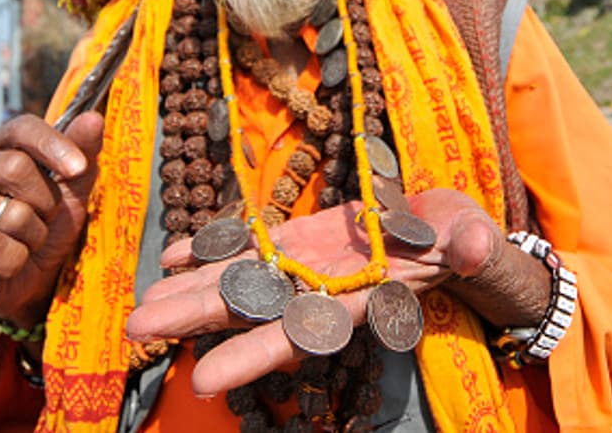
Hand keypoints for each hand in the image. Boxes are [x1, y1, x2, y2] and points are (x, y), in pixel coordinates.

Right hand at [0, 112, 102, 324]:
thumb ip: (83, 155)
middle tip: (42, 219)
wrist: (26, 285)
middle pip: (16, 168)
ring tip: (21, 243)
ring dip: (30, 238)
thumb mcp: (73, 192)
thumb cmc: (46, 229)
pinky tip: (2, 263)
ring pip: (9, 214)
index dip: (53, 145)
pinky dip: (11, 261)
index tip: (78, 169)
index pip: (23, 128)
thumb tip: (94, 117)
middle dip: (45, 203)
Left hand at [124, 188, 525, 395]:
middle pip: (249, 311)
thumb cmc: (462, 238)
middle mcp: (319, 289)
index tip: (203, 382)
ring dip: (189, 290)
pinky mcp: (299, 236)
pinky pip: (250, 246)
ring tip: (141, 301)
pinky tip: (175, 253)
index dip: (251, 357)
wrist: (444, 229)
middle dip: (194, 321)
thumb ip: (472, 247)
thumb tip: (475, 246)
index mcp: (356, 300)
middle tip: (136, 328)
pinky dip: (212, 249)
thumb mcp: (472, 238)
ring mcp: (304, 263)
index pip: (298, 334)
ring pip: (240, 281)